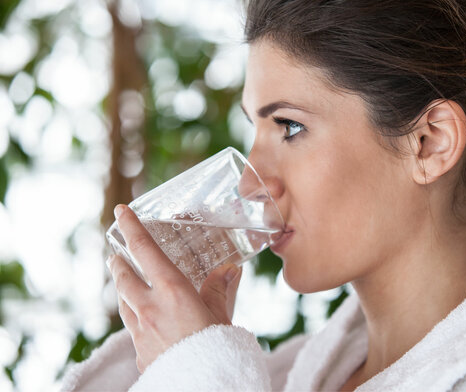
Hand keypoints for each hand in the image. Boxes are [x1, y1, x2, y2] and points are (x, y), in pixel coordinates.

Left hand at [106, 204, 242, 372]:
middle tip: (116, 253)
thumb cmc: (216, 348)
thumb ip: (218, 289)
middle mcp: (149, 307)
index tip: (121, 212)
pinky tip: (142, 318)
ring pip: (123, 302)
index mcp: (171, 290)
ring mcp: (140, 330)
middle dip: (118, 261)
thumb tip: (228, 270)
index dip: (130, 227)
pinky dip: (133, 315)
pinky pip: (131, 326)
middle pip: (123, 276)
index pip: (144, 249)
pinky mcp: (139, 351)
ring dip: (122, 288)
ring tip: (125, 281)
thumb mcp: (220, 314)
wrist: (204, 383)